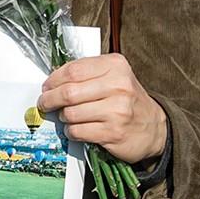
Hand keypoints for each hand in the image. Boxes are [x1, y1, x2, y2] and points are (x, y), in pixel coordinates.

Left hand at [37, 54, 166, 164]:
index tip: (46, 86)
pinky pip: (78, 131)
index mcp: (115, 66)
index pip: (74, 70)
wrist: (154, 127)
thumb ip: (87, 73)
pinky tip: (75, 129)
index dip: (54, 79)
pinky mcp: (113, 132)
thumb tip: (53, 81)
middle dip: (50, 99)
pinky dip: (71, 131)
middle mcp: (118, 86)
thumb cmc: (126, 99)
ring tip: (66, 116)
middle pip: (69, 92)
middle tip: (45, 103)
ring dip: (63, 117)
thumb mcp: (113, 76)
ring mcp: (117, 110)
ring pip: (71, 113)